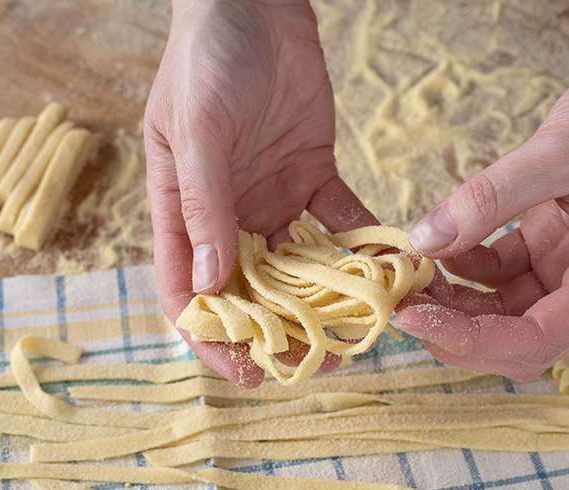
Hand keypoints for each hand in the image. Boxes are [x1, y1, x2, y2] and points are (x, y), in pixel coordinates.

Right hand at [144, 0, 377, 385]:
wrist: (254, 4)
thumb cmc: (206, 60)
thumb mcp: (197, 129)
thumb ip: (203, 204)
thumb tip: (207, 282)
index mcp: (181, 210)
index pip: (188, 290)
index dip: (213, 337)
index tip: (246, 374)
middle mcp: (227, 215)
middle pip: (249, 291)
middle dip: (278, 332)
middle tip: (316, 362)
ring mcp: (271, 199)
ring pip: (297, 268)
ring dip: (323, 301)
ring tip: (354, 331)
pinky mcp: (312, 177)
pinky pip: (338, 223)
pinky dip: (361, 248)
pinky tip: (387, 271)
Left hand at [394, 0, 568, 380]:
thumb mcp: (557, 151)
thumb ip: (488, 199)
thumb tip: (423, 241)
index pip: (537, 338)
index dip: (471, 340)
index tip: (413, 318)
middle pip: (516, 338)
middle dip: (458, 330)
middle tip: (403, 302)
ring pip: (503, 310)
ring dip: (456, 301)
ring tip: (413, 269)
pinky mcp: (549, 245)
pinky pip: (499, 273)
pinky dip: (465, 266)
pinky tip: (440, 244)